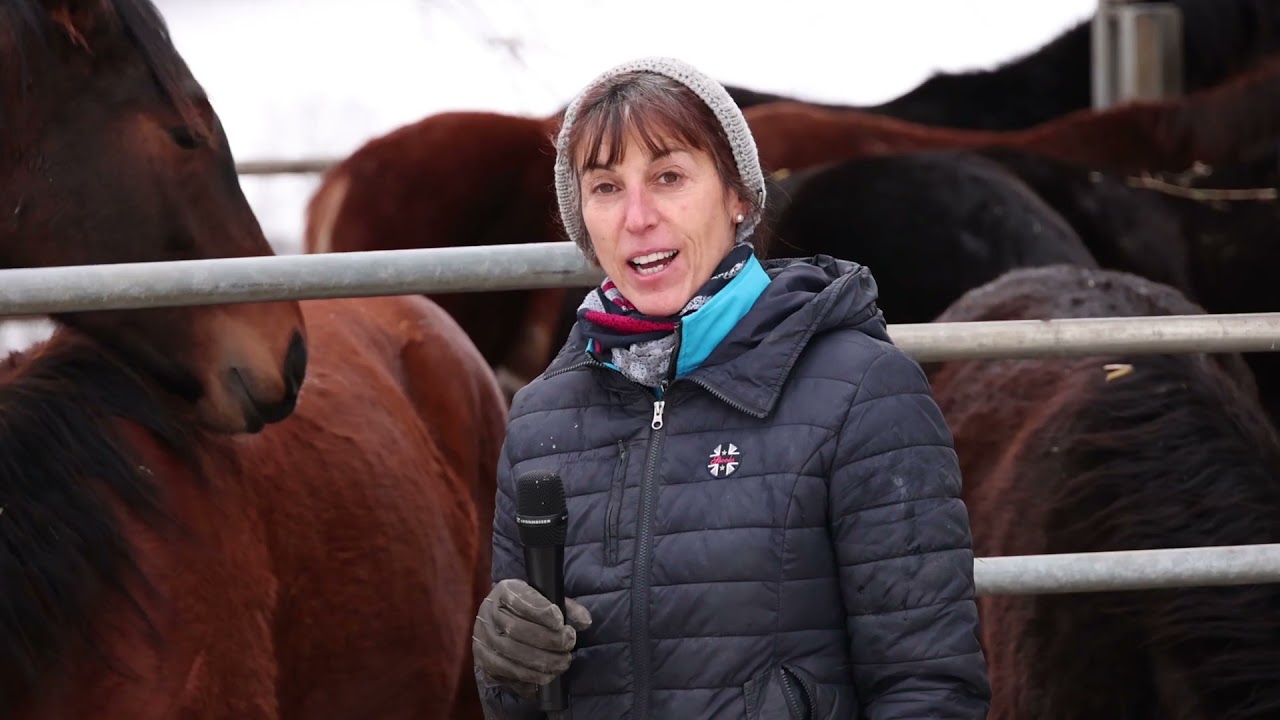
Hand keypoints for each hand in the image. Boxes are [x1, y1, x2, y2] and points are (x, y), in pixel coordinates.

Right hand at [472, 579, 592, 697]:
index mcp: (505, 591)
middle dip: (547, 640)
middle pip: (515, 629)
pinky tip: (547, 675)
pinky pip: (506, 672)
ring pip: (511, 653)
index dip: (540, 611)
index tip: (560, 621)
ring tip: (563, 662)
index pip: (519, 599)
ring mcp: (483, 638)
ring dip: (542, 661)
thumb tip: (584, 621)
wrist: (502, 622)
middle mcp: (489, 613)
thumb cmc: (530, 609)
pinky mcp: (484, 660)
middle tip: (569, 644)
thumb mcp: (548, 600)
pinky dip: (530, 676)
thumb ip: (567, 608)